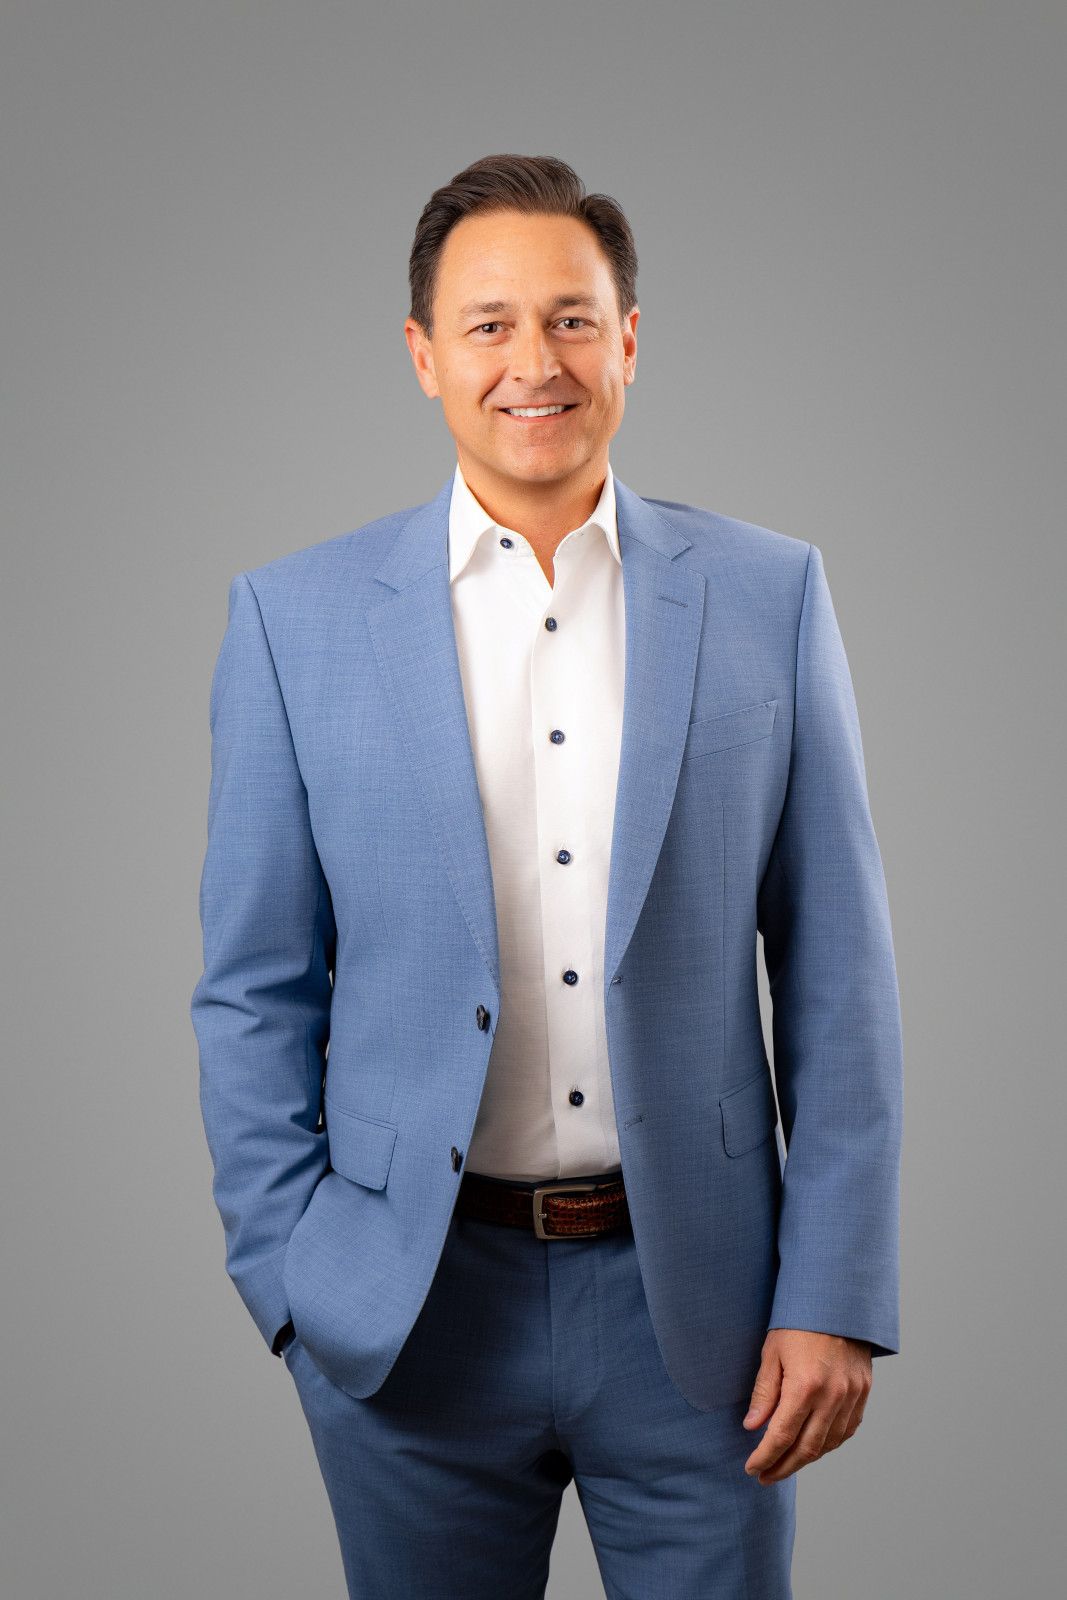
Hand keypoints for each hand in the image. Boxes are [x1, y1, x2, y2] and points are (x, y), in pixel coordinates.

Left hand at [742, 1329, 871, 1483]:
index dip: (765, 1457)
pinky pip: (846, 1430)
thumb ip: (764, 1393)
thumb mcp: (772, 1352)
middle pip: (807, 1448)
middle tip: (765, 1476)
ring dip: (805, 1459)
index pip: (781, 1436)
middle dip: (783, 1467)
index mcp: (805, 1385)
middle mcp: (832, 1396)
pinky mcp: (863, 1392)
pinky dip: (829, 1443)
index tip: (752, 1468)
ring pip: (829, 1444)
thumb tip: (752, 1427)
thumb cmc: (798, 1321)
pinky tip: (814, 1446)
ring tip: (785, 1464)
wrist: (837, 1300)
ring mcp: (852, 1395)